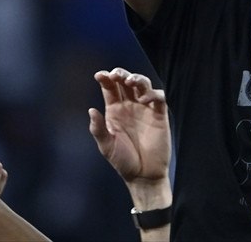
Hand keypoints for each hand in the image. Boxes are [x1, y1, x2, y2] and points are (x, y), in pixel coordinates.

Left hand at [88, 69, 170, 183]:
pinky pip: (159, 98)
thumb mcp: (106, 146)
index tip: (99, 75)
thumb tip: (91, 110)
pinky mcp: (160, 114)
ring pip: (143, 84)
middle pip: (126, 82)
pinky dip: (153, 94)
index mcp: (114, 111)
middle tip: (115, 75)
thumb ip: (98, 129)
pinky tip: (144, 98)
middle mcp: (130, 106)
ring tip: (129, 81)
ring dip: (137, 79)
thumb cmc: (123, 161)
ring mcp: (145, 109)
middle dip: (120, 74)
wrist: (143, 175)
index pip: (110, 89)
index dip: (105, 78)